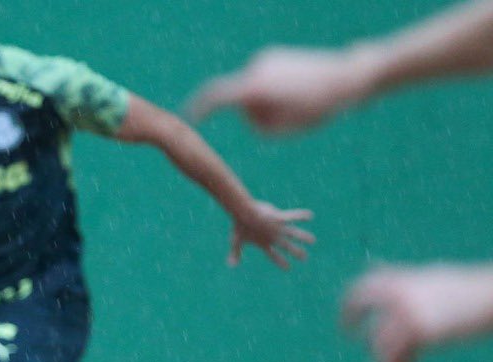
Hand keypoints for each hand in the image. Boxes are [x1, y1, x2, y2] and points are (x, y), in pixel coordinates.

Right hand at [187, 46, 374, 132]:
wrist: (349, 77)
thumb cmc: (319, 107)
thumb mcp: (285, 130)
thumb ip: (259, 127)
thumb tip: (250, 114)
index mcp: (255, 88)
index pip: (216, 98)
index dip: (198, 109)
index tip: (187, 118)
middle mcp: (255, 69)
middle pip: (240, 100)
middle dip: (255, 113)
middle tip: (287, 120)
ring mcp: (265, 59)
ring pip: (252, 91)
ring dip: (267, 101)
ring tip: (300, 102)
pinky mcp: (275, 56)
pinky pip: (263, 80)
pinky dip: (274, 90)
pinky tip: (300, 91)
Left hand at [229, 200, 314, 268]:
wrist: (243, 213)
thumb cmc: (240, 226)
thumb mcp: (237, 241)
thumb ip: (235, 253)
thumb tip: (230, 265)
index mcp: (264, 243)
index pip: (274, 256)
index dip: (280, 262)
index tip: (287, 268)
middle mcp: (273, 237)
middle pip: (286, 247)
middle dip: (296, 252)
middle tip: (304, 257)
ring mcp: (277, 228)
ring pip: (293, 234)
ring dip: (303, 237)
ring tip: (312, 240)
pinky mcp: (279, 218)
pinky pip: (292, 216)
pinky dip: (300, 216)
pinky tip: (310, 215)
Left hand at [342, 264, 492, 361]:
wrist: (490, 297)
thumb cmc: (463, 288)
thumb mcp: (428, 277)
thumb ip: (399, 276)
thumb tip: (375, 267)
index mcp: (400, 279)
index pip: (361, 287)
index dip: (348, 303)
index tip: (348, 317)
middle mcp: (398, 293)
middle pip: (358, 306)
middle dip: (349, 321)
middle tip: (351, 336)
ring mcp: (407, 312)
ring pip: (377, 340)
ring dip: (379, 357)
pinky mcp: (421, 332)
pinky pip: (395, 357)